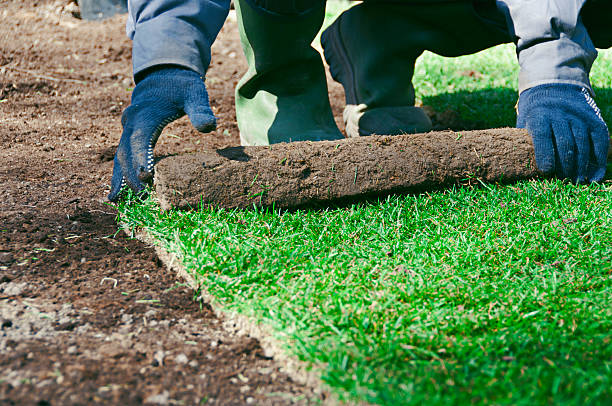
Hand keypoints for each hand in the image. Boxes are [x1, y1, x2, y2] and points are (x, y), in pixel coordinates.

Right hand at [108, 66, 216, 201]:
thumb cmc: (181, 86)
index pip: (140, 139)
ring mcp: (128, 131)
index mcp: (145, 113)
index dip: (140, 158)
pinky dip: (120, 174)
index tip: (145, 177)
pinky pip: (122, 157)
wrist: (163, 76)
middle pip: (126, 152)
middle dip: (130, 175)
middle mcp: (131, 123)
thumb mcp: (194, 93)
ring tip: (117, 201)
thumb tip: (209, 127)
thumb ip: (200, 109)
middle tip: (141, 197)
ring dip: (119, 178)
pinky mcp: (130, 137)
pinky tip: (119, 194)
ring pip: (119, 157)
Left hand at [517, 84, 609, 182]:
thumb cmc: (535, 113)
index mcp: (539, 116)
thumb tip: (522, 167)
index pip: (542, 135)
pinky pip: (599, 138)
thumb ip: (525, 140)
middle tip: (566, 181)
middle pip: (565, 141)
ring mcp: (578, 115)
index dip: (545, 153)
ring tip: (580, 181)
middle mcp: (560, 114)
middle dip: (566, 164)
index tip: (547, 171)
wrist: (555, 86)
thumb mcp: (525, 121)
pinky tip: (596, 173)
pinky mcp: (593, 117)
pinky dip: (599, 156)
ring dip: (583, 164)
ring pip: (583, 142)